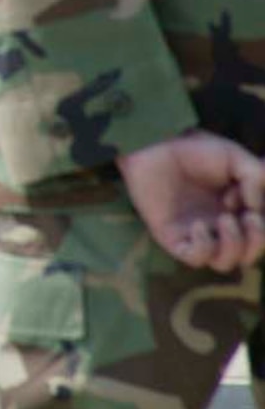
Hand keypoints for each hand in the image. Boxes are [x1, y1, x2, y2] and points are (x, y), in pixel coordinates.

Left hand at [116, 130, 264, 271]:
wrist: (155, 146)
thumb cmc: (194, 150)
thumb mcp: (234, 157)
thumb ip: (256, 177)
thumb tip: (257, 208)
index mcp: (237, 210)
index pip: (259, 232)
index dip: (261, 223)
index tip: (250, 195)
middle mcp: (218, 226)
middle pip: (247, 254)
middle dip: (257, 242)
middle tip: (250, 218)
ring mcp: (197, 234)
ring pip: (223, 262)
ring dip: (234, 246)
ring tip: (225, 219)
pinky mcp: (173, 238)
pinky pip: (194, 259)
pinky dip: (203, 247)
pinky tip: (198, 225)